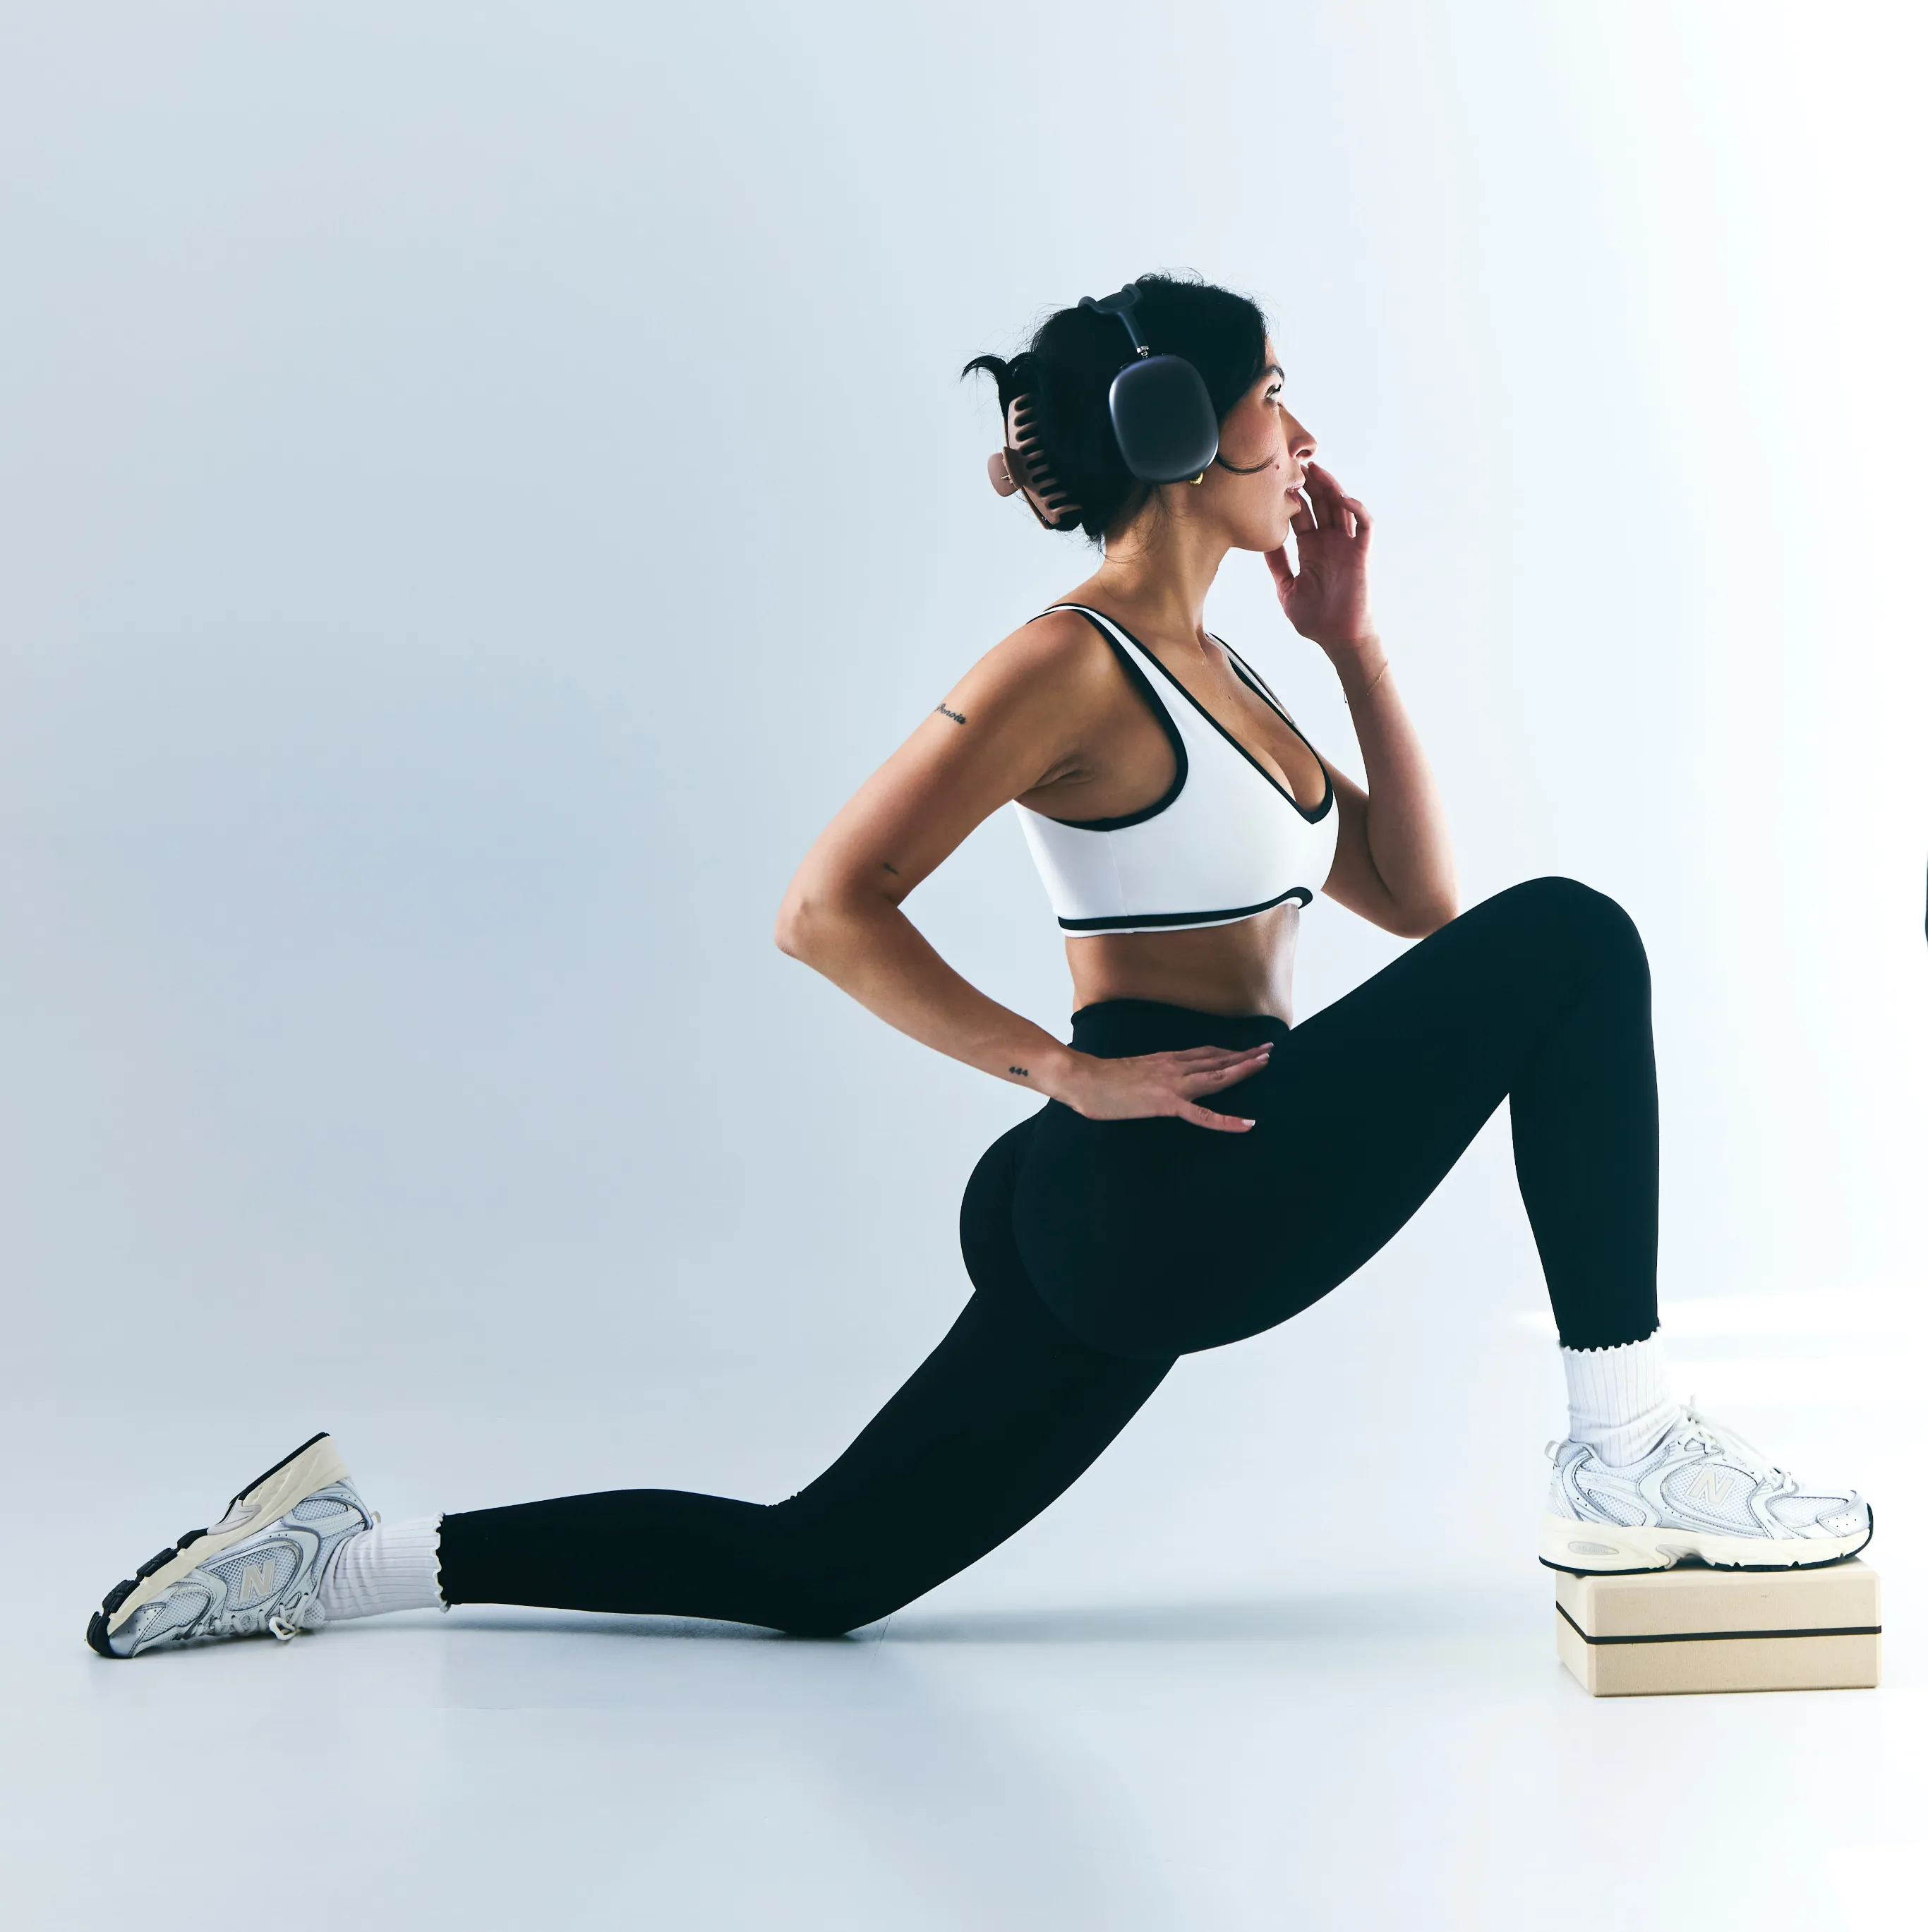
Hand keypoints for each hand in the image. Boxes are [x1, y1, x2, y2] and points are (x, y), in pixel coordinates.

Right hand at [1051, 1042, 1272, 1133]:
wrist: (1083, 1079)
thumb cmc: (1099, 1080)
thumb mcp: (1131, 1073)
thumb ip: (1148, 1075)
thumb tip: (1153, 1082)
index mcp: (1165, 1060)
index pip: (1204, 1053)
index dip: (1227, 1051)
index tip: (1246, 1049)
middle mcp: (1174, 1066)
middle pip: (1217, 1059)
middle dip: (1245, 1055)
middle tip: (1269, 1049)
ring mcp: (1173, 1083)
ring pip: (1217, 1076)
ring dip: (1243, 1069)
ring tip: (1265, 1064)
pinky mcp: (1167, 1102)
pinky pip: (1203, 1114)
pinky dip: (1227, 1120)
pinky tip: (1247, 1125)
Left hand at [1265, 460, 1375, 653]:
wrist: (1338, 637)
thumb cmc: (1314, 619)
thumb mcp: (1286, 588)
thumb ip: (1276, 564)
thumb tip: (1260, 543)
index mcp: (1311, 548)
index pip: (1302, 515)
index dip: (1292, 498)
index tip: (1277, 482)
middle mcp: (1329, 542)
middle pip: (1321, 504)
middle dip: (1311, 484)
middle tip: (1297, 463)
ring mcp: (1346, 545)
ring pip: (1341, 507)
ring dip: (1331, 488)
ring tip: (1317, 470)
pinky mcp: (1362, 553)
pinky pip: (1364, 524)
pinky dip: (1356, 509)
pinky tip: (1342, 499)